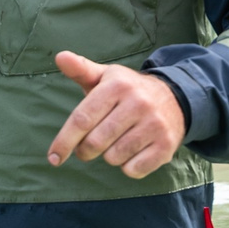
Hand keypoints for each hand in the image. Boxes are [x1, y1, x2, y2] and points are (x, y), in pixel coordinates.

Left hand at [46, 51, 186, 178]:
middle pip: (95, 142)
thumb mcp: (106, 77)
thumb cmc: (128, 91)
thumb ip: (81, 70)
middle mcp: (138, 103)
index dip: (64, 141)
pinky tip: (134, 151)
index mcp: (117, 85)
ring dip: (109, 156)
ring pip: (114, 158)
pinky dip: (128, 166)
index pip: (82, 119)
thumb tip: (60, 57)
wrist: (175, 99)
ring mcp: (154, 124)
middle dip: (85, 151)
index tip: (53, 158)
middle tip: (89, 147)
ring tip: (117, 142)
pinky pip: (133, 170)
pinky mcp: (166, 145)